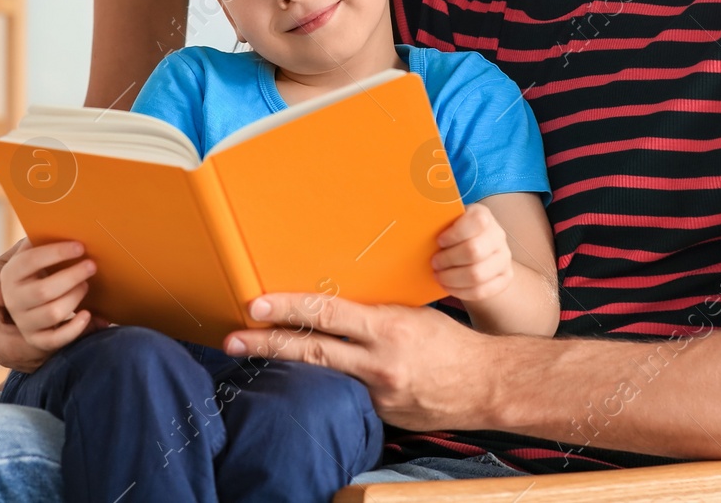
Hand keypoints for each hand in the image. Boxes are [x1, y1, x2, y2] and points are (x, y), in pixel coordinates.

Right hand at [0, 239, 97, 371]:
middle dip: (72, 276)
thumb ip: (42, 242)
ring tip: (86, 285)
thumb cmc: (35, 271)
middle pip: (43, 291)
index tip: (80, 247)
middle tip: (91, 265)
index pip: (30, 261)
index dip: (56, 253)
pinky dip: (74, 329)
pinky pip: (56, 340)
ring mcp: (24, 322)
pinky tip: (87, 314)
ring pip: (52, 313)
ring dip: (74, 298)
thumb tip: (67, 226)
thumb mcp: (31, 254)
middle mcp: (13, 299)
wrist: (21, 300)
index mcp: (10, 274)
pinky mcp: (36, 339)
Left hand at [222, 293, 501, 431]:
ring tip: (251, 358)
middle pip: (312, 350)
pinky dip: (328, 389)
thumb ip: (371, 313)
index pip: (326, 313)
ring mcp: (379, 393)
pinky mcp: (382, 415)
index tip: (256, 305)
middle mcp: (379, 362)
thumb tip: (329, 307)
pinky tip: (306, 385)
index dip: (287, 307)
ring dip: (285, 368)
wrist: (488, 385)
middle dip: (267, 344)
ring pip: (322, 377)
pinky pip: (347, 398)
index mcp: (387, 326)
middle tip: (232, 339)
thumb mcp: (409, 313)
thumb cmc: (449, 342)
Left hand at [432, 203, 513, 302]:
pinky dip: (460, 292)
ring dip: (452, 278)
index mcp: (483, 215)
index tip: (439, 241)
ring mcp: (504, 258)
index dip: (455, 234)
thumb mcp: (448, 221)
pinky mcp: (505, 278)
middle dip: (448, 260)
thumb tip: (419, 221)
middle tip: (434, 263)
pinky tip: (448, 286)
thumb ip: (438, 220)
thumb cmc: (454, 234)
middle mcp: (498, 235)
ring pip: (477, 275)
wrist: (477, 252)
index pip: (477, 221)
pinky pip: (482, 291)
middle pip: (474, 251)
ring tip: (439, 276)